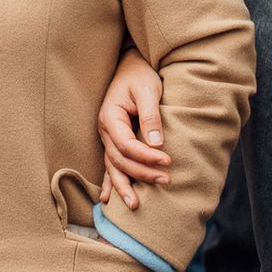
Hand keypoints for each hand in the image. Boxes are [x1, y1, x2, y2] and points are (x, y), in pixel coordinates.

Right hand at [95, 48, 170, 210]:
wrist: (131, 66)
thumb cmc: (140, 75)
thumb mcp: (148, 90)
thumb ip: (151, 116)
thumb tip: (156, 144)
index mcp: (110, 117)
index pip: (126, 144)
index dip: (146, 156)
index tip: (167, 160)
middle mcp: (105, 130)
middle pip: (119, 160)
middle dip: (141, 173)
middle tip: (166, 181)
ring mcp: (107, 137)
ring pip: (113, 166)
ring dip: (125, 185)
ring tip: (136, 205)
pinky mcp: (113, 141)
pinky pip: (110, 165)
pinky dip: (110, 182)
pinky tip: (108, 199)